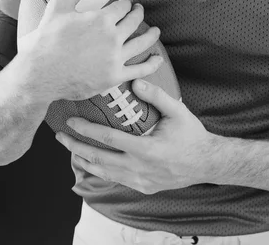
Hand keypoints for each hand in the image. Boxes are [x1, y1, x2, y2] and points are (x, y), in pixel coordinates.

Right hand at [17, 0, 162, 101]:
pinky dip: (152, 64)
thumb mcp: (58, 5)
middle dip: (138, 13)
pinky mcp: (115, 77)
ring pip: (142, 43)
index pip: (122, 6)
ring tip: (155, 31)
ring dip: (151, 35)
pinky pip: (141, 70)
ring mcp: (115, 58)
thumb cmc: (47, 39)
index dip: (125, 3)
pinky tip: (158, 59)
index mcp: (101, 19)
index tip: (124, 4)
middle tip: (139, 11)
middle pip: (134, 22)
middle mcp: (112, 38)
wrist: (40, 73)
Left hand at [55, 79, 220, 194]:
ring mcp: (140, 181)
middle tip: (60, 135)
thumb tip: (134, 82)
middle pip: (98, 159)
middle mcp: (140, 169)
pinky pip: (115, 179)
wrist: (207, 163)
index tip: (71, 121)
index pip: (108, 139)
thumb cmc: (192, 135)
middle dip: (75, 147)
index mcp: (147, 150)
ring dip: (84, 160)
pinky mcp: (142, 187)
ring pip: (103, 173)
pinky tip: (91, 161)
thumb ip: (156, 96)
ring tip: (69, 148)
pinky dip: (99, 170)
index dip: (86, 130)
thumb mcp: (178, 111)